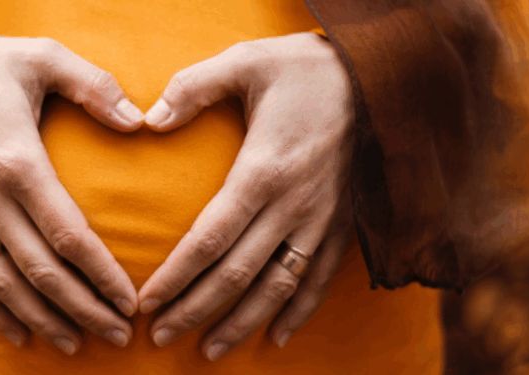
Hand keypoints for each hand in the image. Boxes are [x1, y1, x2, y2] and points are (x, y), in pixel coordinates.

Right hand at [0, 36, 144, 353]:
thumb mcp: (42, 56)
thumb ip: (94, 85)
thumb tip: (140, 122)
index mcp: (18, 163)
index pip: (68, 236)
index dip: (102, 274)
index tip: (132, 300)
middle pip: (40, 272)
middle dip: (84, 310)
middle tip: (120, 335)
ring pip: (4, 285)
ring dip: (43, 320)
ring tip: (77, 345)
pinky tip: (21, 336)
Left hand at [136, 32, 355, 359]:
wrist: (382, 76)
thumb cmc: (305, 68)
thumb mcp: (245, 62)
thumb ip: (193, 88)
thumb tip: (148, 118)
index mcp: (263, 171)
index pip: (210, 239)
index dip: (176, 277)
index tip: (147, 303)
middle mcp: (293, 205)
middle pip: (237, 273)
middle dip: (196, 310)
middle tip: (160, 336)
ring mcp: (322, 220)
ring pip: (278, 286)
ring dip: (242, 322)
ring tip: (209, 350)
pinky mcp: (343, 223)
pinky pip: (320, 278)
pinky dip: (299, 312)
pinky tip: (276, 337)